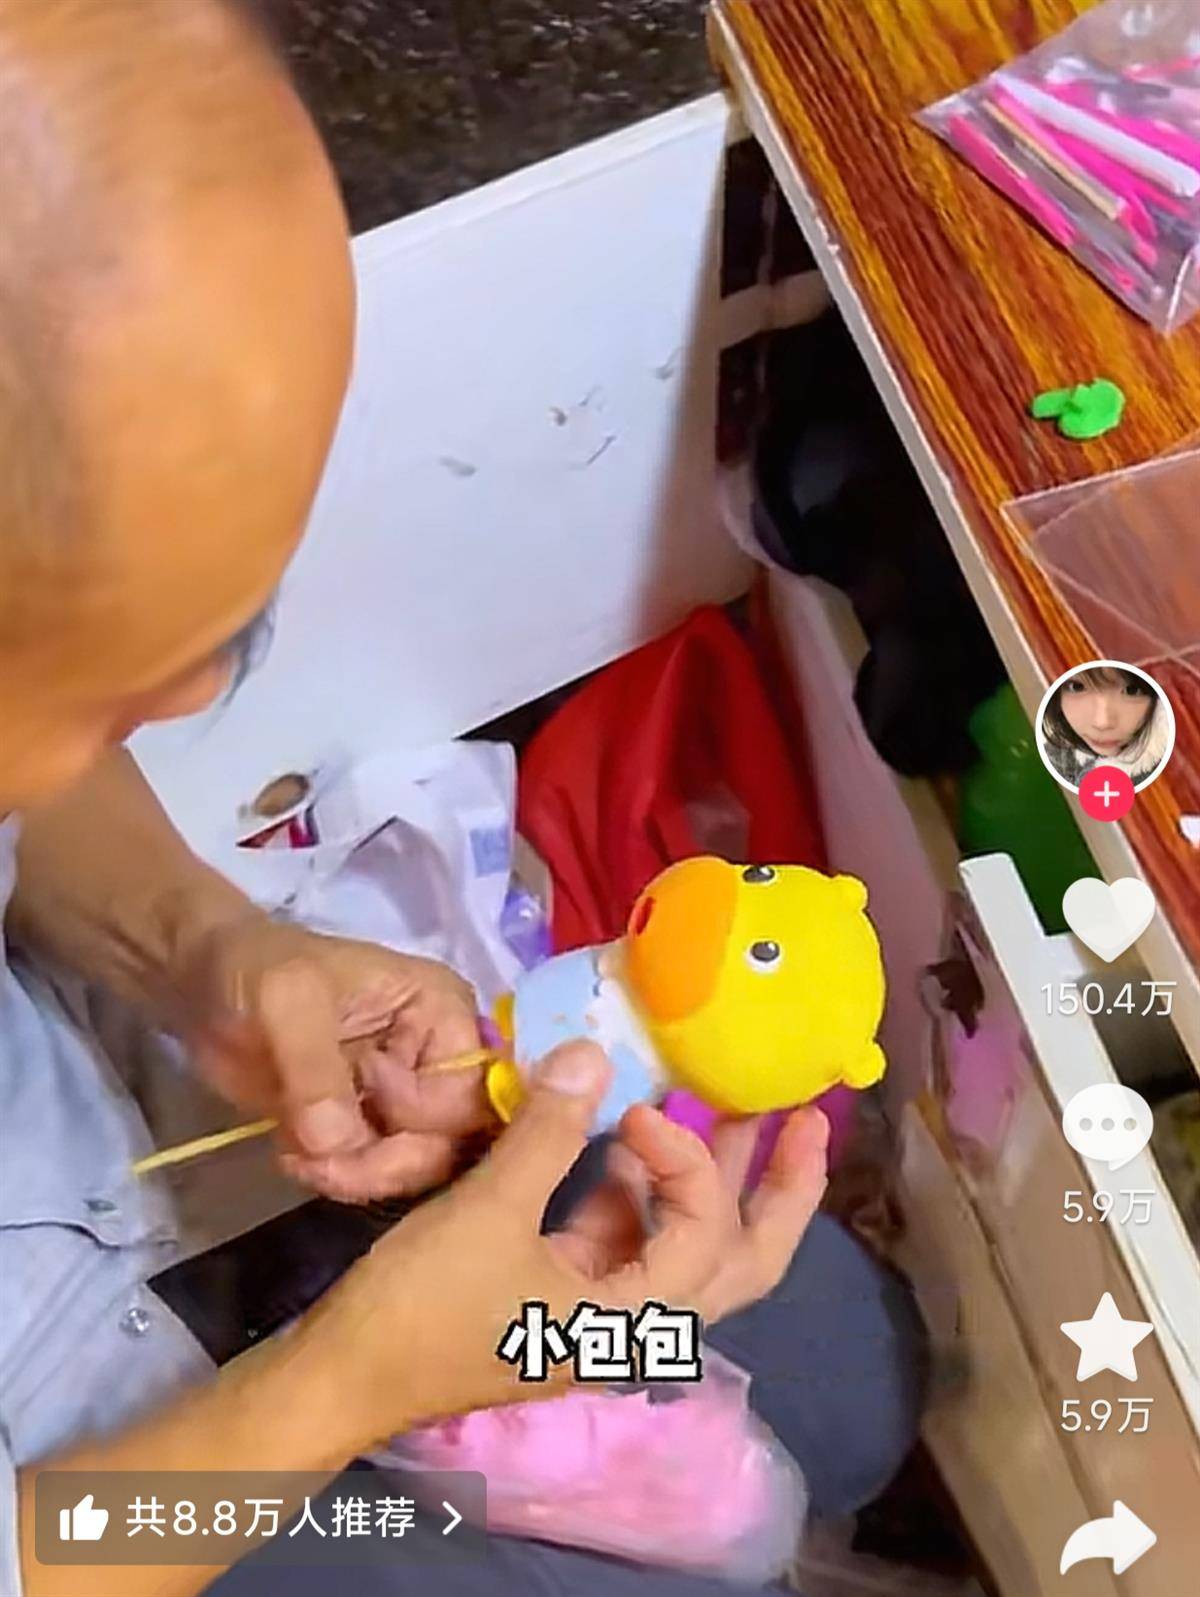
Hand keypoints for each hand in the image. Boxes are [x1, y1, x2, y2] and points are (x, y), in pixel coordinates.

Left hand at [177, 916, 491, 1202]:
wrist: (204, 984)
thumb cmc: (257, 968)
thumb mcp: (285, 998)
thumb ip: (314, 1067)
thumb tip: (336, 1141)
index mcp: (441, 1010)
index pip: (469, 1092)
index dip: (422, 1115)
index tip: (361, 1099)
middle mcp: (435, 1058)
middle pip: (449, 1141)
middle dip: (387, 1163)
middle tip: (321, 1163)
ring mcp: (401, 1098)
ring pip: (412, 1166)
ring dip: (356, 1175)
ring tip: (298, 1156)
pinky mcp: (364, 1127)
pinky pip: (373, 1173)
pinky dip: (336, 1177)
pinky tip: (293, 1156)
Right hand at [317, 1042, 828, 1446]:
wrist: (343, 1374)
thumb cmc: (422, 1306)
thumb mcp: (489, 1213)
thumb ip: (550, 1133)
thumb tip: (591, 1052)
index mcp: (638, 1321)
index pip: (708, 1233)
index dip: (688, 1158)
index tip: (637, 1108)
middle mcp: (639, 1323)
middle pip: (742, 1261)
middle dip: (780, 1189)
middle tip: (808, 1118)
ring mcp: (604, 1311)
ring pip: (686, 1243)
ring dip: (707, 1178)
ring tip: (731, 1108)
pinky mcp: (565, 1294)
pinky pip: (627, 1236)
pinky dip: (636, 1187)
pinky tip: (620, 1134)